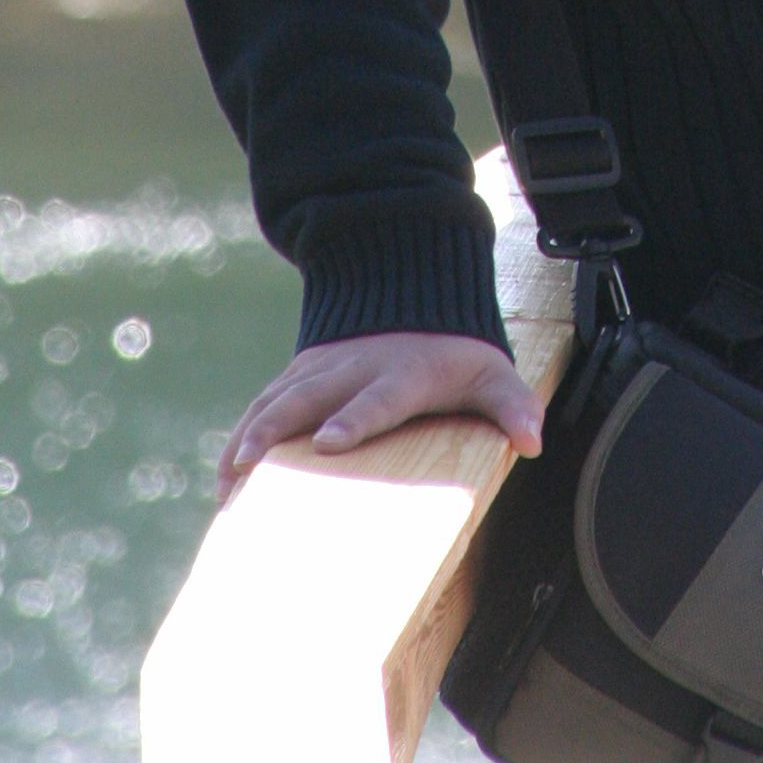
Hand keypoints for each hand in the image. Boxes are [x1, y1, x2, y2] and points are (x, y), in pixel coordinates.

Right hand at [215, 330, 543, 505]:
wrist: (409, 284)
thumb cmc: (453, 348)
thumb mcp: (489, 370)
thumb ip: (512, 403)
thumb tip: (534, 442)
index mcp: (403, 372)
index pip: (377, 398)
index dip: (354, 419)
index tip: (330, 443)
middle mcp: (355, 367)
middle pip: (310, 397)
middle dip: (279, 429)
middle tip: (249, 465)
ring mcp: (323, 367)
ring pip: (280, 398)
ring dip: (253, 433)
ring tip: (230, 478)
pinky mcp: (302, 371)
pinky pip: (267, 400)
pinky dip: (244, 432)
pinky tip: (227, 474)